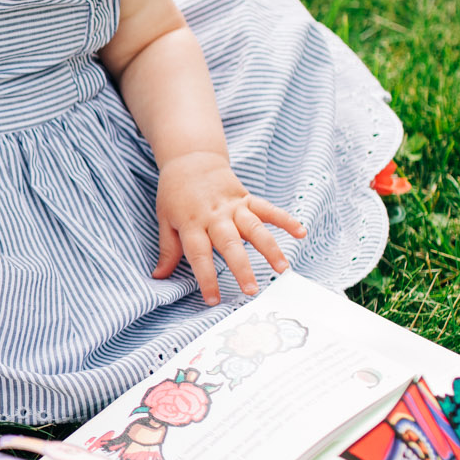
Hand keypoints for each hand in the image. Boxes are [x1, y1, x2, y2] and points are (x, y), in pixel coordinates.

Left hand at [150, 151, 304, 305]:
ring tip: (282, 268)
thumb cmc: (175, 194)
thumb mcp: (165, 220)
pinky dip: (285, 219)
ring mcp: (233, 207)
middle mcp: (215, 216)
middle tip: (252, 290)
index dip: (206, 278)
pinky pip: (268, 209)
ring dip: (270, 248)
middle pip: (230, 244)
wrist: (190, 160)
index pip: (199, 255)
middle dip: (242, 268)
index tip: (213, 299)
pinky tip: (301, 232)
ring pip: (254, 228)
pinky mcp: (247, 199)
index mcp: (192, 223)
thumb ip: (168, 249)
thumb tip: (158, 277)